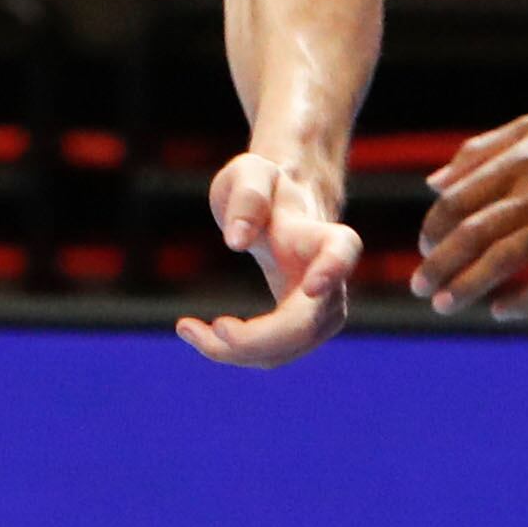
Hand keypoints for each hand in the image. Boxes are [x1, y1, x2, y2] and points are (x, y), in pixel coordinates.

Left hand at [179, 148, 355, 368]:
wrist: (279, 207)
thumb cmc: (265, 186)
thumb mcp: (249, 172)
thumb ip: (247, 197)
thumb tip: (236, 241)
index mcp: (324, 236)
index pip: (341, 252)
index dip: (332, 271)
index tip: (311, 288)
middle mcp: (333, 281)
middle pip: (304, 324)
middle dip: (257, 338)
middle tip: (212, 329)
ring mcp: (321, 312)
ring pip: (285, 349)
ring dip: (235, 350)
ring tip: (186, 328)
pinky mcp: (299, 330)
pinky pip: (270, 354)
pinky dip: (231, 351)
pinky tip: (194, 332)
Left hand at [417, 106, 527, 318]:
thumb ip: (481, 152)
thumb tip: (434, 182)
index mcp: (518, 162)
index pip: (457, 201)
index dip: (433, 228)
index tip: (425, 248)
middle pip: (472, 234)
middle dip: (439, 265)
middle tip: (420, 287)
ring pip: (505, 260)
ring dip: (468, 286)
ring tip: (444, 305)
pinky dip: (524, 300)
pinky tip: (501, 311)